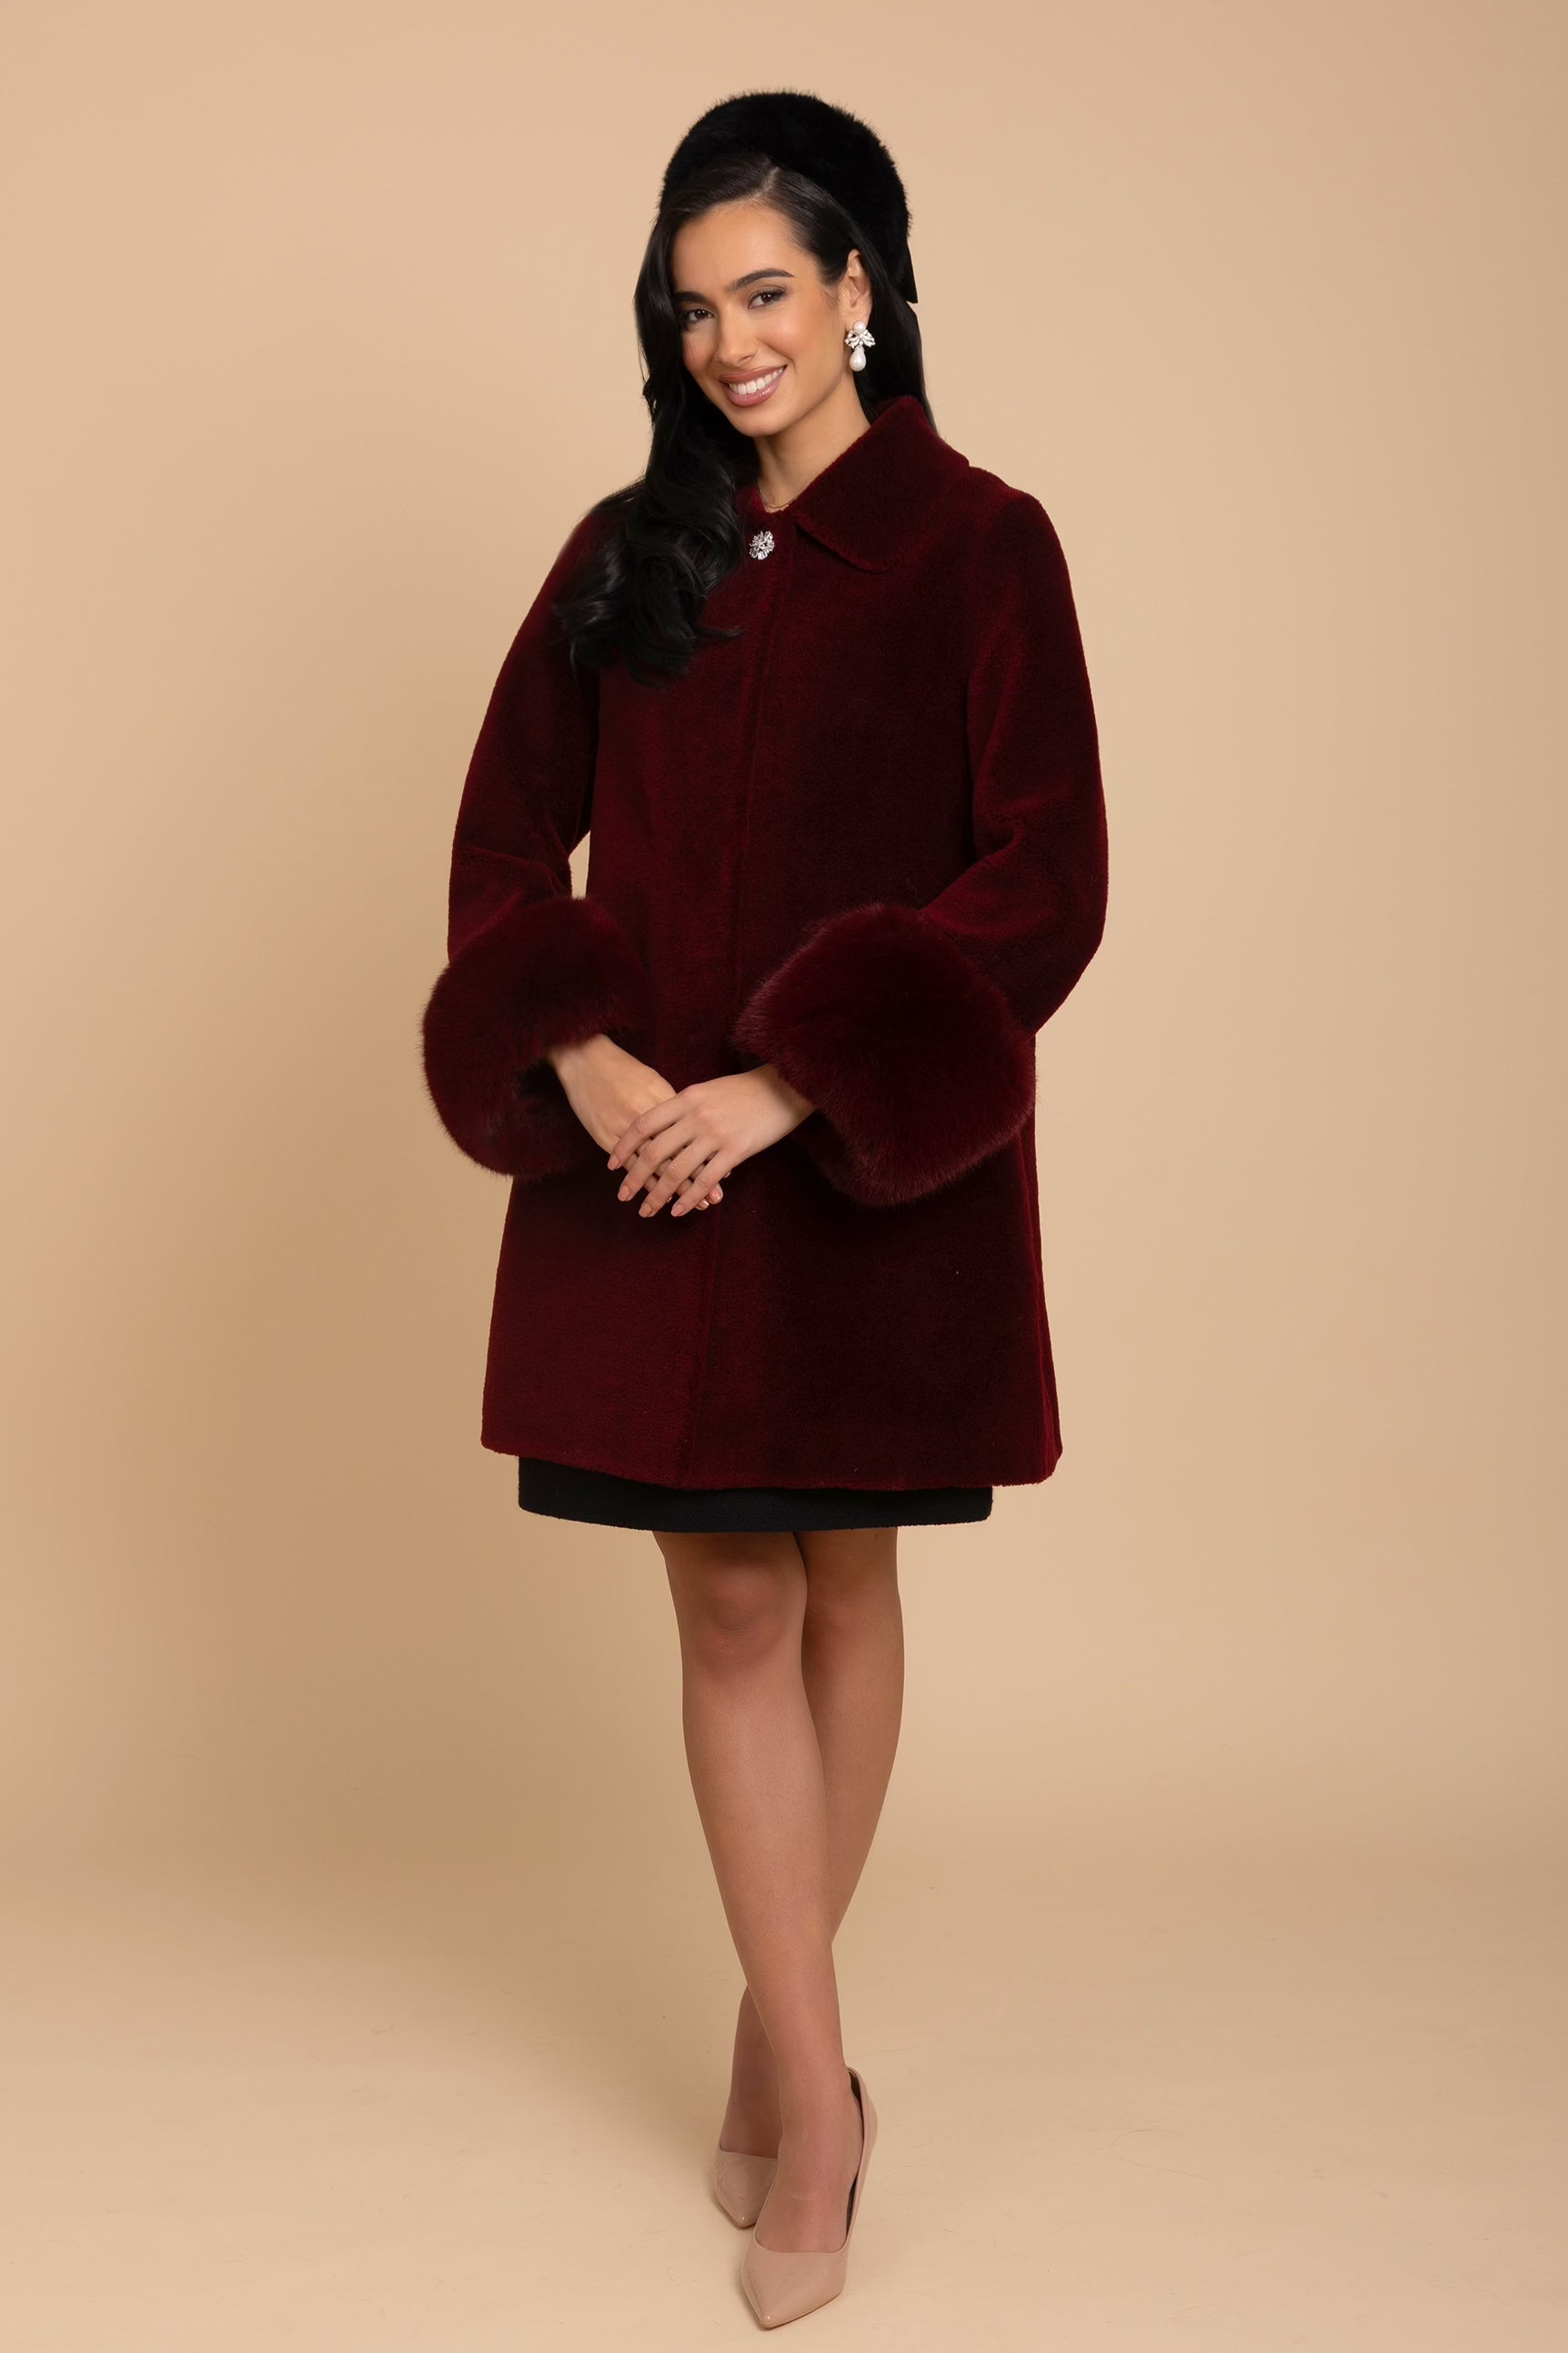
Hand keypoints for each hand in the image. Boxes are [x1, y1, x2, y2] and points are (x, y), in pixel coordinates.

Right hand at [548, 1035, 724, 1208]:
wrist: (584, 1060)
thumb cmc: (623, 1069)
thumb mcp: (653, 1081)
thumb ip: (674, 1105)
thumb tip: (697, 1127)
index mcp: (661, 1097)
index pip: (691, 1133)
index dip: (708, 1155)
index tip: (726, 1174)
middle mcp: (645, 1114)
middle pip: (676, 1151)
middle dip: (697, 1179)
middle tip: (715, 1199)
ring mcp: (624, 1126)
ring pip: (654, 1164)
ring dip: (673, 1188)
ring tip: (690, 1206)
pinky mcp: (606, 1136)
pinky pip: (631, 1164)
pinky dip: (646, 1180)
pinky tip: (658, 1194)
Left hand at [607, 1064, 816, 1217]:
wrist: (784, 1087)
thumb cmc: (745, 1089)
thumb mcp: (708, 1090)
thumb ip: (685, 1107)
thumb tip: (664, 1126)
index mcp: (686, 1099)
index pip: (644, 1124)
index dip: (625, 1146)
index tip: (612, 1165)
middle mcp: (696, 1117)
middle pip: (654, 1152)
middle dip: (635, 1178)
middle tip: (623, 1196)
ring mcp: (715, 1134)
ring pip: (677, 1171)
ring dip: (658, 1195)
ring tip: (647, 1210)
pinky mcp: (735, 1150)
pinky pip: (705, 1179)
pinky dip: (689, 1198)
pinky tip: (678, 1210)